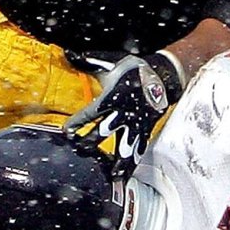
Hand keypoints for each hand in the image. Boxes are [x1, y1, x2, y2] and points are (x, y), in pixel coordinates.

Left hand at [64, 52, 183, 174]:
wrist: (162, 75)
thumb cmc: (133, 69)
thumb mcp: (112, 61)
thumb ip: (90, 60)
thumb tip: (69, 53)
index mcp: (113, 97)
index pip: (90, 112)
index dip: (78, 122)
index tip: (66, 131)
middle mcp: (124, 113)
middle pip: (105, 131)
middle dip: (91, 142)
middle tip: (79, 148)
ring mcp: (136, 124)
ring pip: (125, 145)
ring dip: (118, 161)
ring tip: (112, 176)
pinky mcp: (145, 130)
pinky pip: (139, 149)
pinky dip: (133, 163)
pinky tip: (126, 176)